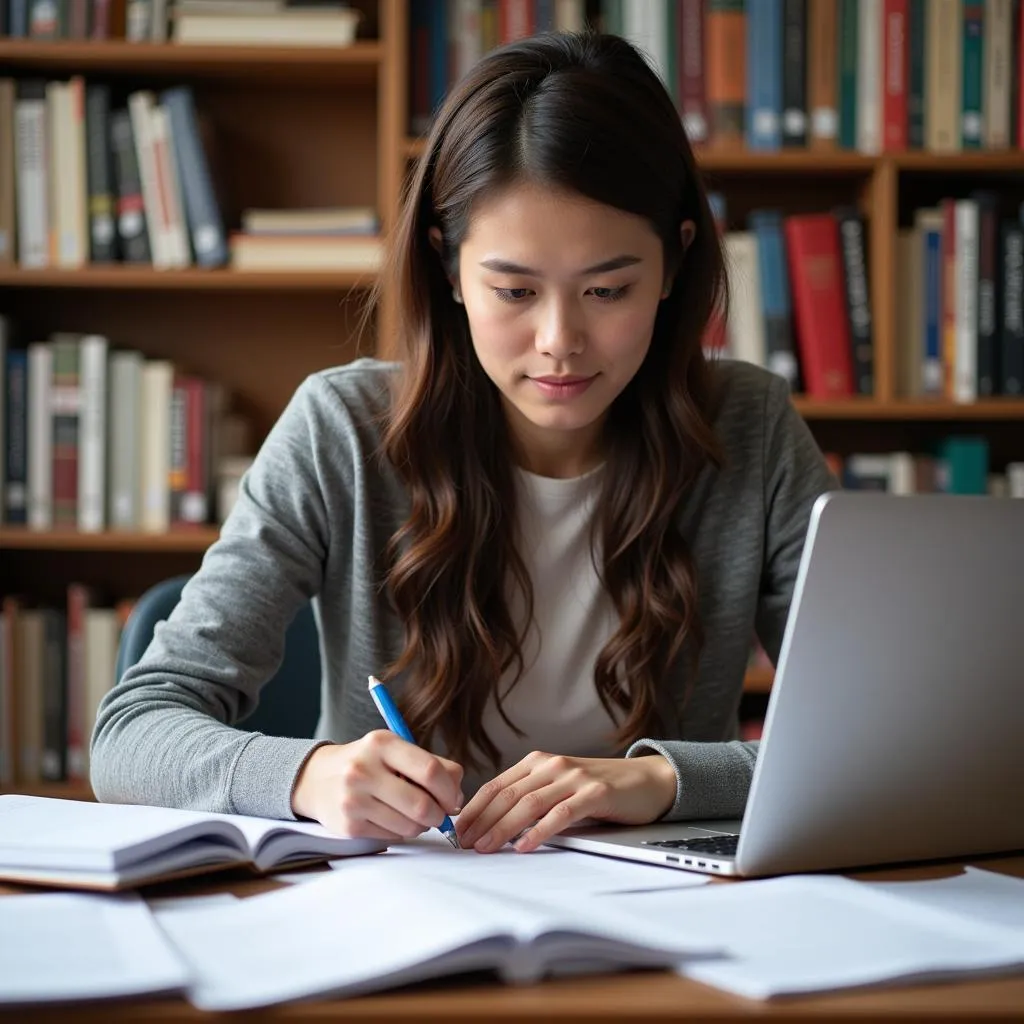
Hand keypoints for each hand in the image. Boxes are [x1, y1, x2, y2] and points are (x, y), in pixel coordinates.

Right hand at [291, 731, 463, 840]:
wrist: (317, 779)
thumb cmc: (369, 763)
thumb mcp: (396, 751)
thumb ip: (433, 765)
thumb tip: (457, 795)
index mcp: (382, 744)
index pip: (429, 770)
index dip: (449, 790)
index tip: (453, 800)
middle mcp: (364, 769)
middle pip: (422, 804)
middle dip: (439, 815)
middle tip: (439, 814)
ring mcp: (354, 799)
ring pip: (409, 825)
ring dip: (420, 825)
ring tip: (413, 814)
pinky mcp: (349, 825)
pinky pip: (392, 836)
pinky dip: (400, 831)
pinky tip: (391, 818)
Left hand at [456, 752, 676, 853]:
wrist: (646, 780)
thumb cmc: (598, 789)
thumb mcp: (559, 787)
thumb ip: (531, 798)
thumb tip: (490, 825)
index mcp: (538, 762)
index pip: (497, 786)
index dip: (474, 809)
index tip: (457, 832)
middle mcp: (552, 765)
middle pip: (508, 795)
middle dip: (482, 821)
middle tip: (465, 844)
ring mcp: (574, 777)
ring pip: (529, 804)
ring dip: (503, 827)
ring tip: (486, 847)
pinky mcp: (595, 793)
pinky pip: (561, 813)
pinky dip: (540, 831)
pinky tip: (525, 845)